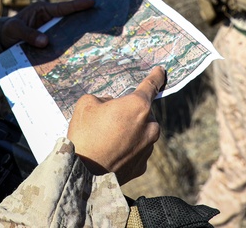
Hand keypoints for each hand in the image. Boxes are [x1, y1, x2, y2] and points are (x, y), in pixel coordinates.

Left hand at [0, 0, 94, 48]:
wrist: (2, 42)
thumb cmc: (8, 31)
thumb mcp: (14, 30)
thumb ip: (28, 34)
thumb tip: (45, 42)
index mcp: (42, 10)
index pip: (63, 7)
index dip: (78, 5)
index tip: (92, 2)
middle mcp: (49, 18)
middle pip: (70, 17)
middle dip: (84, 17)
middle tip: (102, 18)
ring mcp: (51, 29)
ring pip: (68, 30)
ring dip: (78, 33)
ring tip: (96, 36)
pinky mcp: (50, 39)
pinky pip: (62, 40)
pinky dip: (69, 44)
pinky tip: (79, 50)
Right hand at [67, 66, 165, 184]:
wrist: (83, 174)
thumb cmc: (85, 135)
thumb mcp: (87, 104)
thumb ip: (104, 99)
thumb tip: (112, 105)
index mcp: (138, 106)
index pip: (152, 85)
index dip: (157, 76)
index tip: (161, 71)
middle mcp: (149, 126)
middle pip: (143, 113)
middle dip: (130, 114)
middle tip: (109, 121)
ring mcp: (148, 148)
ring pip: (141, 133)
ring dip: (130, 133)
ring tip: (106, 141)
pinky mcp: (142, 165)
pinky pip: (137, 151)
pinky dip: (127, 150)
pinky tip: (111, 154)